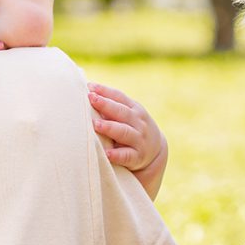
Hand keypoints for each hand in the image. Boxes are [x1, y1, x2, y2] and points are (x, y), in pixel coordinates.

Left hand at [88, 82, 167, 199]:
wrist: (156, 152)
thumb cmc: (132, 128)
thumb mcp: (128, 115)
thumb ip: (112, 107)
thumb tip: (88, 94)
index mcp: (134, 109)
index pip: (119, 97)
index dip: (105, 91)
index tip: (90, 87)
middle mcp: (138, 122)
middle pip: (121, 112)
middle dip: (105, 104)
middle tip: (91, 99)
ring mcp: (139, 139)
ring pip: (124, 132)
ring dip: (109, 127)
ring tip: (96, 124)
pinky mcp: (138, 157)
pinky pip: (126, 156)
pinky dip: (117, 155)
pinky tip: (107, 153)